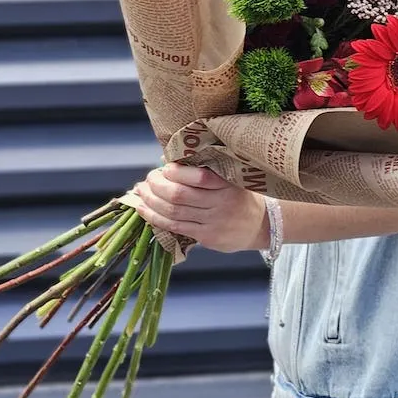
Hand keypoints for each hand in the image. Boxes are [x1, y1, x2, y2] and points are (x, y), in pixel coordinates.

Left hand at [131, 163, 268, 252]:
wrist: (258, 225)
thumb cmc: (238, 196)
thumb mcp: (229, 178)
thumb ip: (201, 169)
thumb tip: (165, 160)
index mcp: (227, 183)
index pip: (198, 176)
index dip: (175, 172)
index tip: (163, 167)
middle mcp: (221, 202)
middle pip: (179, 195)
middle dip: (156, 186)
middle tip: (147, 180)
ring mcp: (213, 221)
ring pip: (173, 212)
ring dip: (151, 202)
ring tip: (140, 193)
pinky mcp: (206, 237)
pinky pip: (175, 227)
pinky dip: (155, 218)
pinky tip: (144, 210)